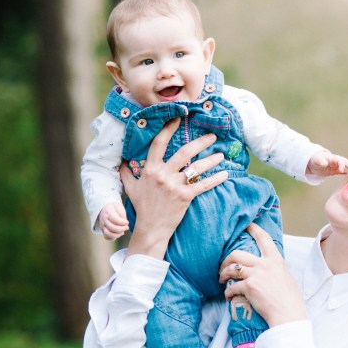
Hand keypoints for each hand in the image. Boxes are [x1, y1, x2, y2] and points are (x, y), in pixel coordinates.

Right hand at [98, 202, 128, 239]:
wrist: (107, 207)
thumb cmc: (116, 208)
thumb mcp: (120, 208)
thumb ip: (122, 216)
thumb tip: (124, 225)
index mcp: (108, 212)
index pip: (115, 219)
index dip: (122, 222)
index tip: (127, 222)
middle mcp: (103, 219)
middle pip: (112, 228)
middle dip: (122, 229)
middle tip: (127, 227)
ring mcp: (102, 226)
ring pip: (108, 234)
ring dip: (117, 235)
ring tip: (123, 232)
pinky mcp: (103, 230)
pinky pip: (107, 237)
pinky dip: (113, 237)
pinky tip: (119, 234)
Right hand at [121, 118, 227, 259]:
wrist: (150, 228)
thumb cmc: (142, 207)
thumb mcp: (130, 188)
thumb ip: (127, 173)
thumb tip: (123, 161)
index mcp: (150, 169)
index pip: (159, 143)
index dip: (169, 129)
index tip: (179, 118)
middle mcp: (163, 175)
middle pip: (184, 152)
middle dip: (200, 142)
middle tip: (212, 136)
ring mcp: (174, 186)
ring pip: (196, 168)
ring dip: (211, 160)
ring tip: (220, 154)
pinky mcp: (185, 197)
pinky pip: (203, 185)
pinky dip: (215, 179)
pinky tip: (225, 174)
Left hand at [218, 224, 307, 327]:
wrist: (288, 314)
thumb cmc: (289, 300)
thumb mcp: (286, 277)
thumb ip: (274, 269)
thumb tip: (266, 268)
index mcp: (276, 260)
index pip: (263, 238)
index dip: (253, 229)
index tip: (246, 225)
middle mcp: (265, 264)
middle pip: (237, 253)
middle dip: (226, 260)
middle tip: (223, 267)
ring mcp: (257, 275)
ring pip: (231, 268)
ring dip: (223, 274)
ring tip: (221, 280)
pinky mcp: (249, 287)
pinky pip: (232, 287)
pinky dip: (228, 293)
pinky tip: (229, 297)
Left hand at [306, 149, 347, 176]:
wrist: (314, 163)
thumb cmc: (316, 159)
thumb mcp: (317, 160)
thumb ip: (321, 161)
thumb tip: (325, 164)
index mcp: (333, 158)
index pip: (339, 160)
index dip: (341, 164)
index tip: (341, 170)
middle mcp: (337, 161)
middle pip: (345, 162)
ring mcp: (337, 166)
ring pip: (346, 166)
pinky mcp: (336, 171)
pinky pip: (343, 171)